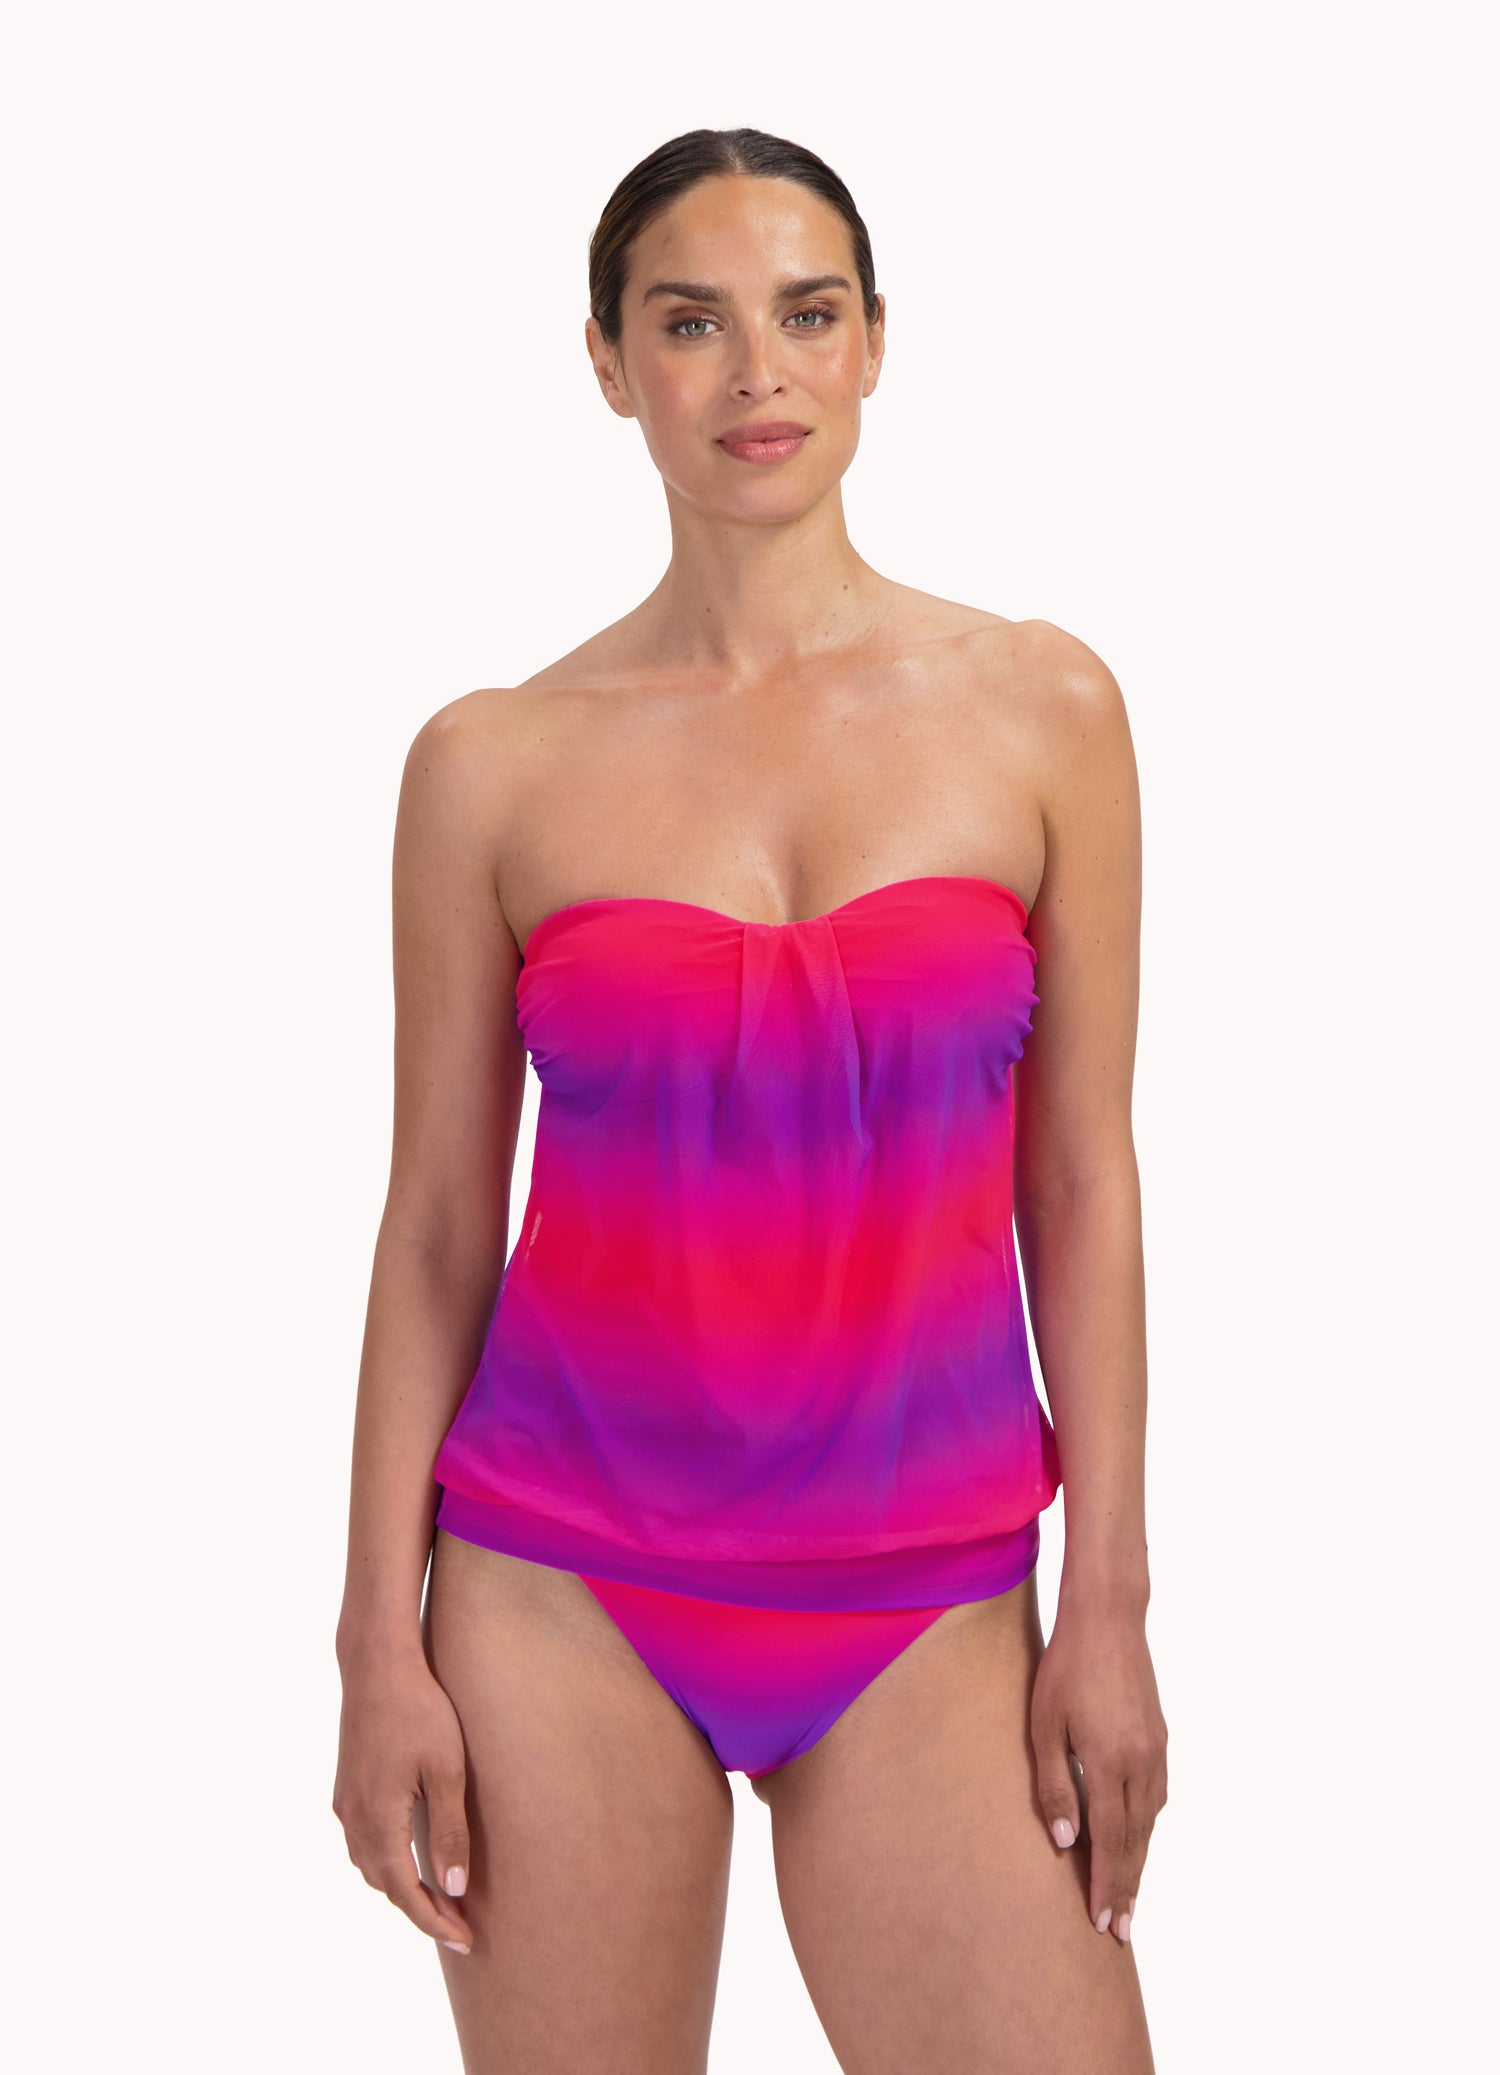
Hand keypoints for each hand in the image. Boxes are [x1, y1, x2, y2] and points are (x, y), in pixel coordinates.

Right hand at [333, 1643, 474, 1954]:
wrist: (377, 1665)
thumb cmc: (419, 1711)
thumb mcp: (446, 1772)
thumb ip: (449, 1832)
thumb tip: (452, 1888)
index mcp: (379, 1821)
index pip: (406, 1892)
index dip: (433, 1922)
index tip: (463, 1942)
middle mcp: (354, 1819)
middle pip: (385, 1885)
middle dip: (419, 1909)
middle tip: (458, 1925)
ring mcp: (346, 1802)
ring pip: (370, 1865)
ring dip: (401, 1886)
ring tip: (437, 1896)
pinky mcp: (347, 1786)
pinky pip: (363, 1841)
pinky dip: (386, 1860)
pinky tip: (409, 1854)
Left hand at [1030, 1599, 1167, 1943]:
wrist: (1108, 1618)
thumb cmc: (1065, 1666)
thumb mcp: (1044, 1724)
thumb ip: (1055, 1785)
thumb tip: (1065, 1843)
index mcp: (1109, 1762)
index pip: (1110, 1841)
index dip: (1107, 1885)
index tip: (1105, 1923)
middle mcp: (1141, 1763)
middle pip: (1136, 1841)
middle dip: (1128, 1887)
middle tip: (1122, 1931)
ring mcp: (1156, 1750)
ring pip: (1150, 1821)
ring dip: (1139, 1860)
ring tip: (1127, 1894)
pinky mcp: (1160, 1737)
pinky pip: (1156, 1795)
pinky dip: (1146, 1825)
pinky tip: (1135, 1836)